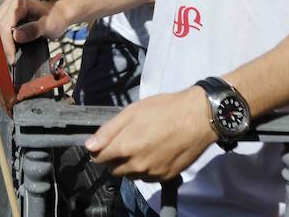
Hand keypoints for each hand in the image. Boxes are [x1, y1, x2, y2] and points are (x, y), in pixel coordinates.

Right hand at [0, 0, 66, 62]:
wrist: (58, 14)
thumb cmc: (55, 17)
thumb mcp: (49, 25)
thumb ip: (34, 30)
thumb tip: (17, 36)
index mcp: (19, 4)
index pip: (5, 25)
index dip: (6, 43)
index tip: (11, 58)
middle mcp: (9, 5)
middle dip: (1, 46)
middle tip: (9, 61)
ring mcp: (6, 12)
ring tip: (8, 58)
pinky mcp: (6, 19)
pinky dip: (0, 43)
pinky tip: (7, 51)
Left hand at [85, 88, 216, 179]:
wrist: (198, 118)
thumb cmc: (164, 109)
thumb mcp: (132, 112)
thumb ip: (108, 131)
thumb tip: (90, 146)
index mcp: (125, 148)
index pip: (99, 158)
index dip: (99, 149)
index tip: (105, 143)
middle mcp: (137, 165)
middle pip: (114, 170)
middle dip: (114, 158)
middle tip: (125, 141)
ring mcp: (152, 173)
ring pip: (131, 175)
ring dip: (130, 165)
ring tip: (142, 145)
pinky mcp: (166, 177)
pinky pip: (148, 178)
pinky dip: (146, 169)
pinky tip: (154, 153)